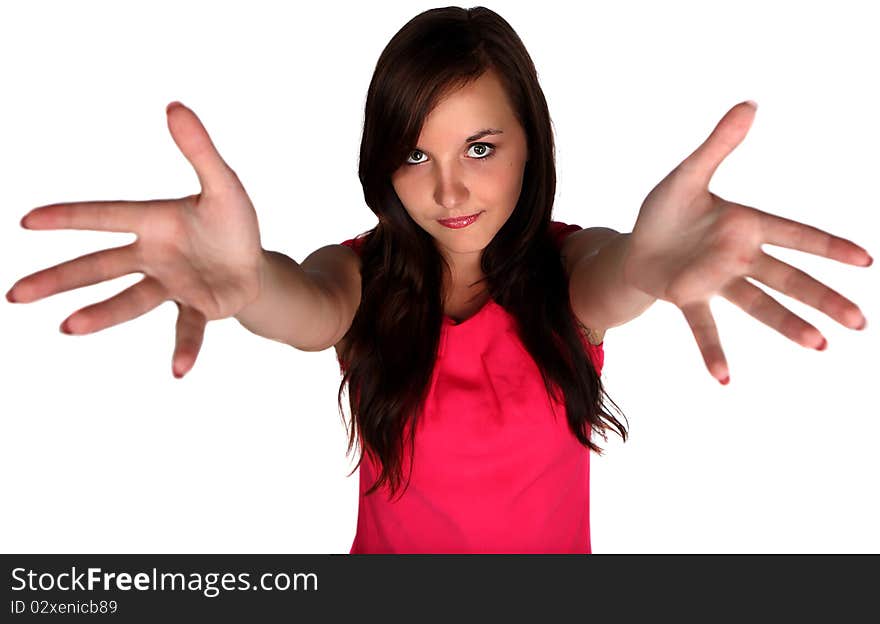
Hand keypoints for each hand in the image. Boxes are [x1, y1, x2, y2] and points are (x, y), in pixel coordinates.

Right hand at [6, 102, 263, 377]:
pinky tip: (178, 371)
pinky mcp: (198, 308)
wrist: (255, 266)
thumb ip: (200, 150)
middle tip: (14, 295)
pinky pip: (188, 329)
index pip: (105, 216)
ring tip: (67, 328)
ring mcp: (172, 286)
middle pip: (100, 266)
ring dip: (101, 314)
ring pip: (130, 300)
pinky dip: (185, 348)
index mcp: (154, 222)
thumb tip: (174, 105)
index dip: (69, 217)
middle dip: (59, 278)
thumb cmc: (233, 225)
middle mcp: (153, 256)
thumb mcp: (223, 185)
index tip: (27, 220)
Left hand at [622, 100, 871, 383]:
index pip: (795, 235)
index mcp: (745, 224)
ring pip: (758, 304)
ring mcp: (716, 281)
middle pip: (788, 278)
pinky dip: (713, 351)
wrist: (634, 246)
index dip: (828, 246)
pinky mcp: (688, 298)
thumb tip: (749, 104)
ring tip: (819, 346)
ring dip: (787, 324)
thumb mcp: (688, 175)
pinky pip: (704, 326)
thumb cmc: (665, 212)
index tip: (866, 260)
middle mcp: (738, 257)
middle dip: (823, 298)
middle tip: (860, 322)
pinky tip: (723, 378)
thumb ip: (717, 145)